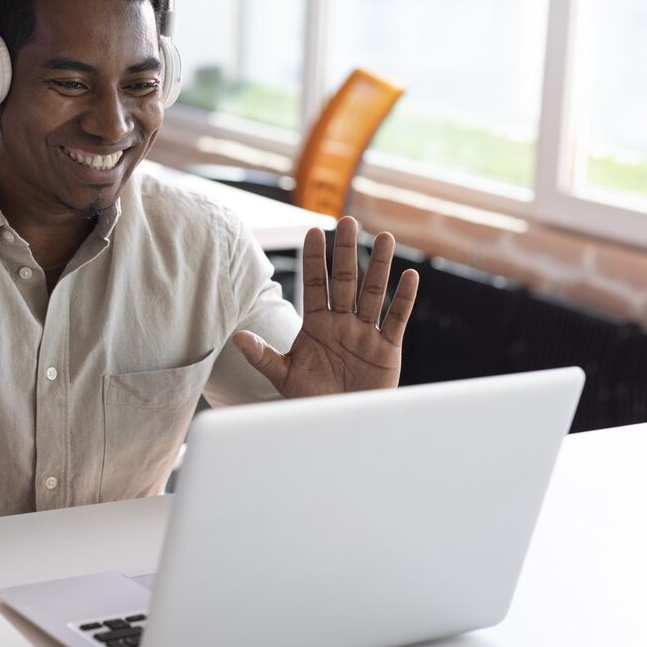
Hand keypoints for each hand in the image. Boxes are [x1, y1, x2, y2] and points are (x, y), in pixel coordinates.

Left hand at [233, 216, 418, 397]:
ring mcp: (365, 333)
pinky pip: (396, 319)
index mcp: (316, 325)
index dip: (314, 259)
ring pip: (373, 293)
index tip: (313, 231)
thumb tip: (236, 337)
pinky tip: (410, 276)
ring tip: (385, 237)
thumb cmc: (310, 400)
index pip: (315, 284)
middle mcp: (341, 323)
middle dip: (346, 252)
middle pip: (345, 281)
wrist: (339, 424)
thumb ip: (263, 356)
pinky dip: (404, 299)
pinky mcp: (387, 349)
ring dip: (379, 266)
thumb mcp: (284, 377)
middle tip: (348, 221)